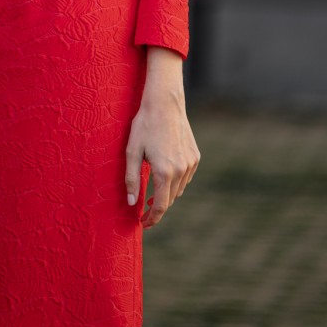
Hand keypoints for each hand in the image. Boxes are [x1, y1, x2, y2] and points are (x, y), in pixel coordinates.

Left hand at [125, 48, 199, 228]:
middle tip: (144, 209)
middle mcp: (181, 170)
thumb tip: (132, 203)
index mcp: (165, 172)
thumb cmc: (144, 125)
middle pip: (170, 199)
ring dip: (167, 193)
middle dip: (158, 207)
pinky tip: (166, 173)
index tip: (144, 223)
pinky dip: (176, 180)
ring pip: (179, 188)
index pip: (161, 206)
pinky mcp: (195, 155)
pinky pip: (186, 176)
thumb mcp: (132, 152)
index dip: (153, 218)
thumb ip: (131, 179)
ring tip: (153, 191)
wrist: (164, 103)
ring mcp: (191, 163)